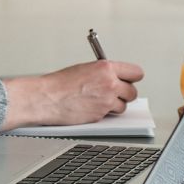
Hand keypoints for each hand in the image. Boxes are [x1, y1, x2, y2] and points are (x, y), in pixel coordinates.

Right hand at [0, 61, 143, 130]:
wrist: (47, 97)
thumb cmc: (60, 83)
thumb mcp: (85, 69)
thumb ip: (103, 73)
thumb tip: (114, 77)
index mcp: (106, 68)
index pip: (136, 73)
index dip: (132, 78)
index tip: (129, 80)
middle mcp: (110, 84)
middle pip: (133, 92)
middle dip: (125, 93)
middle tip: (115, 92)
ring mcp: (106, 101)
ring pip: (123, 105)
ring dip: (114, 105)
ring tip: (99, 100)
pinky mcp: (100, 115)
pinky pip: (110, 115)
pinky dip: (103, 113)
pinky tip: (91, 107)